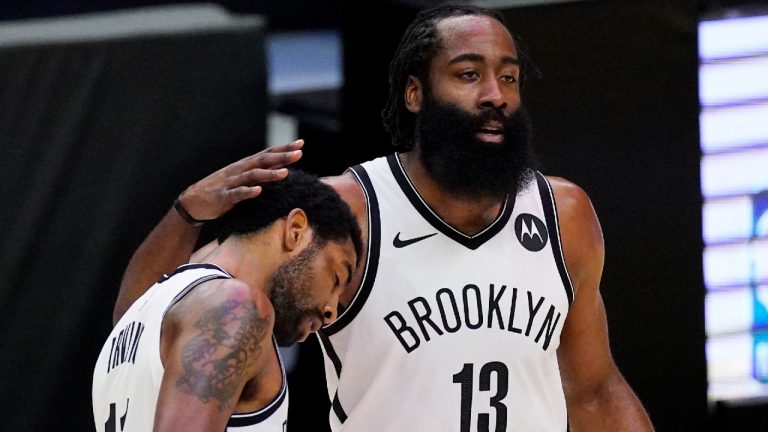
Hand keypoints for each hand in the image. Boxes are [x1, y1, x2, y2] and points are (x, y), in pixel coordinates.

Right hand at [179, 139, 303, 219]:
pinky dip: (248, 192)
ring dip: (269, 174)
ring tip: (285, 173)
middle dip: (281, 157)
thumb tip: (283, 167)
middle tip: (299, 154)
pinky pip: (237, 194)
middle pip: (263, 161)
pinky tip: (258, 191)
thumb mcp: (243, 178)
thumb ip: (261, 172)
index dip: (283, 148)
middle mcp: (239, 170)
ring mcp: (231, 182)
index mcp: (245, 165)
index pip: (268, 153)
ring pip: (252, 176)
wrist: (193, 200)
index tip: (300, 143)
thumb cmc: (223, 188)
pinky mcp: (224, 197)